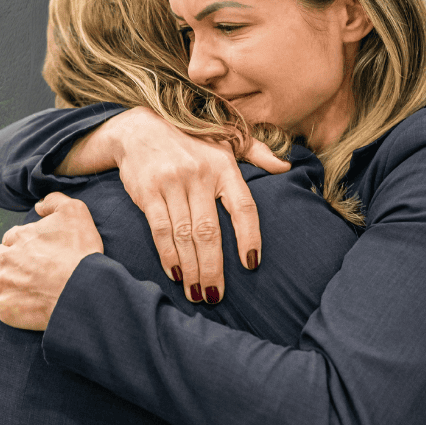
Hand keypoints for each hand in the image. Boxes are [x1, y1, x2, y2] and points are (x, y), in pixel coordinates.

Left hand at [0, 193, 103, 330]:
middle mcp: (7, 258)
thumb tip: (38, 205)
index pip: (11, 236)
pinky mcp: (4, 306)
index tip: (36, 249)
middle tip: (28, 265)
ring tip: (16, 281)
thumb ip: (54, 201)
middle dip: (9, 258)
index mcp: (20, 236)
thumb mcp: (75, 212)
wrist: (83, 288)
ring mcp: (3, 283)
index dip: (23, 242)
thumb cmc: (81, 251)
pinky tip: (4, 296)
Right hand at [76, 107, 288, 303]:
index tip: (252, 263)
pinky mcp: (147, 191)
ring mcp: (173, 183)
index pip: (244, 206)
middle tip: (216, 296)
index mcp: (225, 166)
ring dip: (191, 268)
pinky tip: (175, 274)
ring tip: (197, 294)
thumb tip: (286, 169)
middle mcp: (200, 174)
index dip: (250, 236)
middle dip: (214, 267)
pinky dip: (167, 255)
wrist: (139, 128)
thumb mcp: (227, 140)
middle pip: (210, 231)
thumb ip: (257, 154)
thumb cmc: (191, 140)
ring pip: (185, 235)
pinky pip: (159, 229)